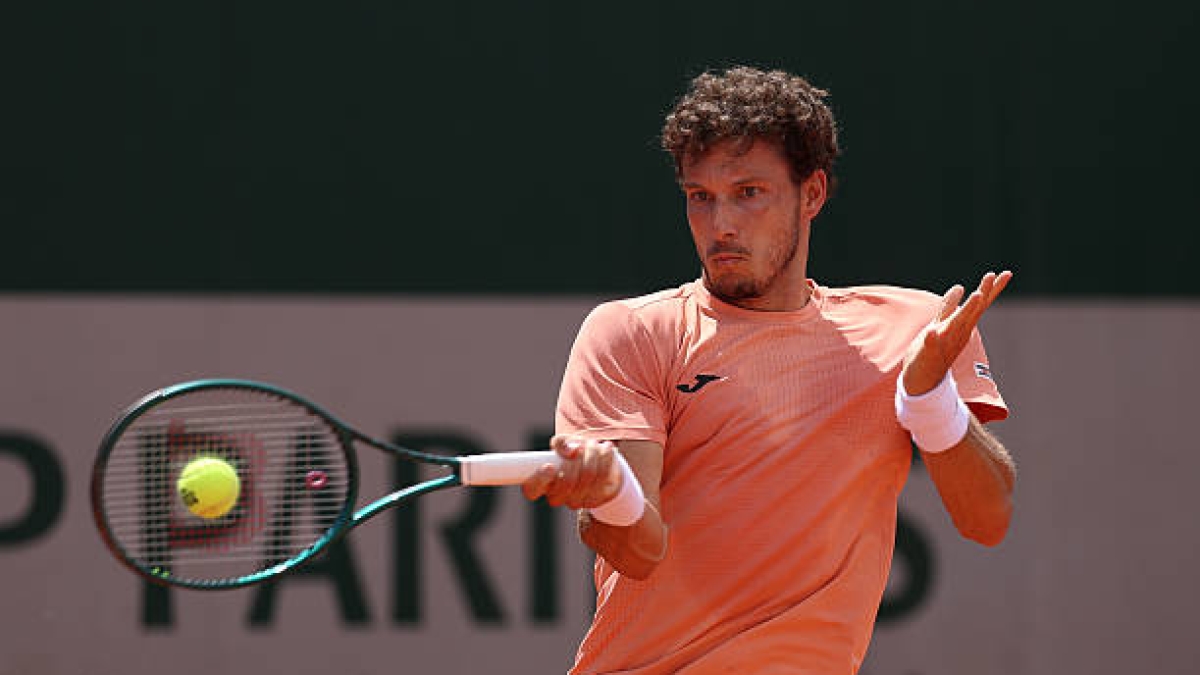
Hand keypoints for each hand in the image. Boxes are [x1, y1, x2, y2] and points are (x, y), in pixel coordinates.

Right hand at [521, 435, 622, 509]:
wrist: (600, 464)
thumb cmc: (575, 452)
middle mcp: (556, 496)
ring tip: (593, 444)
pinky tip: (606, 449)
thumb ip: (562, 443)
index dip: (540, 480)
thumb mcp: (565, 442)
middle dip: (576, 461)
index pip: (532, 489)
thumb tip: (571, 451)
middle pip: (566, 483)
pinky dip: (605, 459)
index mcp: (540, 484)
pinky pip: (603, 478)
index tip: (549, 466)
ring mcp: (575, 501)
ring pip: (587, 477)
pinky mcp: (595, 500)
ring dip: (592, 455)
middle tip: (580, 448)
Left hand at [901, 270, 1011, 395]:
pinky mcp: (927, 353)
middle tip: (992, 276)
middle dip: (983, 293)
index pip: (979, 304)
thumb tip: (959, 287)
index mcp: (960, 325)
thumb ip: (948, 306)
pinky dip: (931, 339)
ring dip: (965, 311)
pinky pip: (929, 345)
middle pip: (972, 311)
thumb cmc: (934, 351)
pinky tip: (931, 332)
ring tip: (975, 295)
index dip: (991, 289)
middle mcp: (956, 333)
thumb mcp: (941, 324)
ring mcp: (943, 343)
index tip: (1005, 273)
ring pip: (955, 325)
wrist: (922, 380)